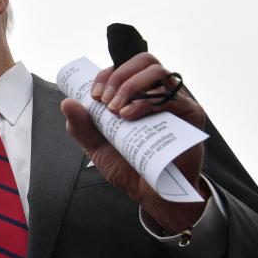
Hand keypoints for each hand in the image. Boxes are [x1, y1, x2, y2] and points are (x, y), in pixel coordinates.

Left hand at [60, 52, 206, 231]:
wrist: (153, 195)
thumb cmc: (129, 169)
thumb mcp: (97, 147)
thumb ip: (82, 126)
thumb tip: (67, 102)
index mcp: (141, 95)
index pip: (126, 67)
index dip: (108, 74)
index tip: (95, 95)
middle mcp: (161, 94)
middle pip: (145, 61)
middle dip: (120, 76)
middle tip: (105, 101)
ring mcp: (177, 103)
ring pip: (158, 73)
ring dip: (130, 86)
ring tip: (115, 111)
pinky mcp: (191, 115)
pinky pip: (171, 97)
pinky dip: (146, 102)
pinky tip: (128, 116)